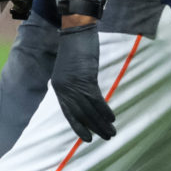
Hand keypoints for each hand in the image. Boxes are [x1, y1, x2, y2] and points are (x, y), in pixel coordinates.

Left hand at [51, 23, 115, 141]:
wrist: (76, 31)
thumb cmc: (74, 48)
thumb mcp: (69, 69)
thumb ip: (73, 84)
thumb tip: (84, 99)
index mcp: (58, 86)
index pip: (68, 112)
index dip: (78, 126)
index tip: (87, 138)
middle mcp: (63, 88)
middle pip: (80, 114)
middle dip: (94, 127)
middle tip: (107, 137)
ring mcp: (74, 84)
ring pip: (89, 109)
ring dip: (102, 122)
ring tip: (112, 132)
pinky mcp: (85, 78)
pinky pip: (96, 100)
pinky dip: (105, 110)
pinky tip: (112, 117)